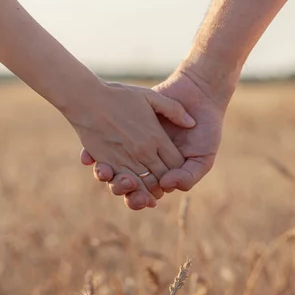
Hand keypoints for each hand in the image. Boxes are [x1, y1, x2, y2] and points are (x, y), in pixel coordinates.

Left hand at [81, 68, 229, 208]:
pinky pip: (100, 147)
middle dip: (119, 188)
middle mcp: (143, 162)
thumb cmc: (206, 129)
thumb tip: (166, 185)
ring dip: (104, 175)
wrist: (198, 95)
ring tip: (104, 171)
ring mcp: (130, 146)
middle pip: (124, 184)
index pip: (144, 193)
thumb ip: (189, 175)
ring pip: (111, 169)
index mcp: (160, 172)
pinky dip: (92, 155)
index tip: (136, 199)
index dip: (138, 199)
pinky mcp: (121, 130)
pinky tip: (88, 156)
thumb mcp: (204, 156)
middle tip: (119, 185)